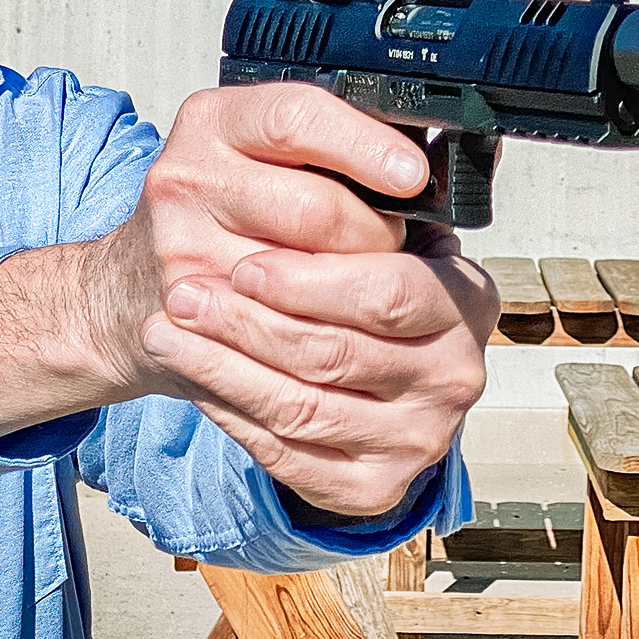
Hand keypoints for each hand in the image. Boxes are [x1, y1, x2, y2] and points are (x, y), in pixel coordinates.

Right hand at [0, 82, 498, 494]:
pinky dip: (324, 350)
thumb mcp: (264, 155)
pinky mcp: (181, 326)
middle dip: (375, 237)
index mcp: (214, 123)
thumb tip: (440, 168)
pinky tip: (347, 346)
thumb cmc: (221, 215)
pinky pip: (276, 345)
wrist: (126, 289)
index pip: (296, 119)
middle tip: (394, 247)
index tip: (414, 176)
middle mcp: (184, 181)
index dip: (365, 148)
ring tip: (374, 300)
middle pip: (314, 211)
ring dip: (357, 300)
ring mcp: (177, 258)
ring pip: (303, 289)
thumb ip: (335, 150)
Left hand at [117, 84, 498, 514]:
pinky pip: (290, 453)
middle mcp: (456, 371)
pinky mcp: (375, 484)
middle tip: (186, 291)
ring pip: (302, 405)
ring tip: (171, 325)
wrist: (338, 349)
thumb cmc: (341, 271)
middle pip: (338, 349)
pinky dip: (233, 412)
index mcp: (466, 296)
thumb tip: (320, 154)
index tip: (244, 259)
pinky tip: (193, 372)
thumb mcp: (365, 211)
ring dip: (224, 364)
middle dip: (251, 320)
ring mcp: (421, 434)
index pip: (391, 289)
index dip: (310, 278)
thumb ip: (350, 183)